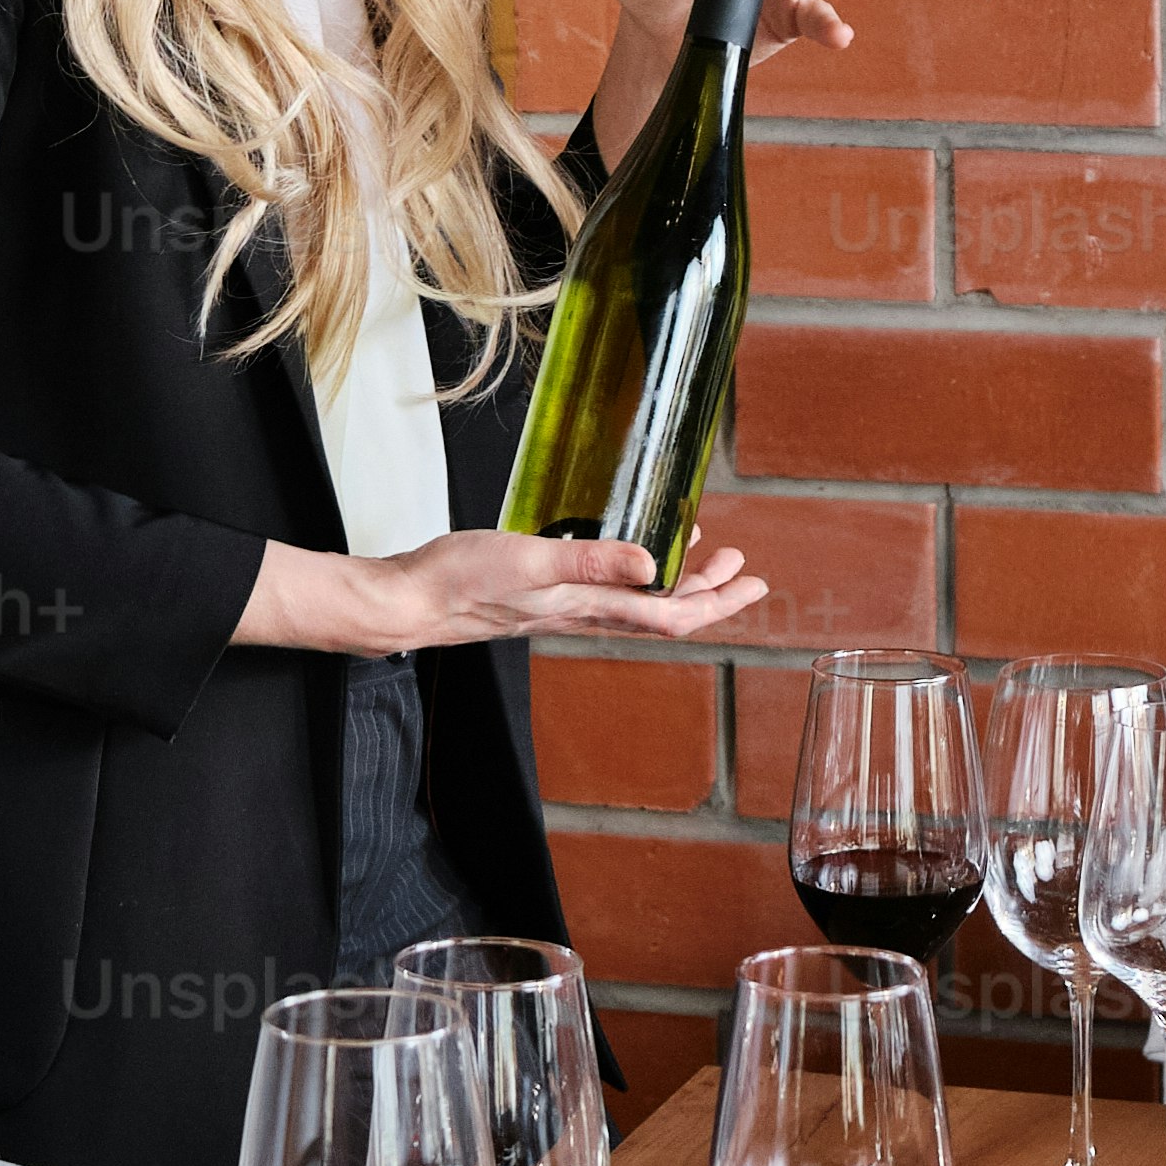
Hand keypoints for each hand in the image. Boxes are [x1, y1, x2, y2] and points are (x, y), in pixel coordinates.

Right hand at [246, 527, 769, 650]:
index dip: (719, 602)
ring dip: (675, 580)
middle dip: (709, 591)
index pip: (673, 614)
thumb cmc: (463, 581)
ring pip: (637, 600)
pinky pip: (605, 589)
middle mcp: (584, 612)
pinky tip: (626, 550)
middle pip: (664, 610)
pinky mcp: (542, 592)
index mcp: (590, 608)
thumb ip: (592, 561)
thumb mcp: (533, 561)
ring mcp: (564, 605)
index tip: (754, 582)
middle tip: (741, 565)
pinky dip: (632, 571)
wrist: (410, 600)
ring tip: (700, 552)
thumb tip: (654, 565)